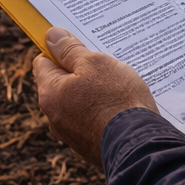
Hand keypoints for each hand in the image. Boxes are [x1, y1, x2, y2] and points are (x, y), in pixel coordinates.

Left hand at [33, 28, 156, 170]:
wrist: (140, 146)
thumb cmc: (117, 100)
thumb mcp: (95, 63)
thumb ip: (70, 50)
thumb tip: (52, 36)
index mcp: (50, 94)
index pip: (43, 62)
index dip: (60, 51)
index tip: (78, 47)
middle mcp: (54, 118)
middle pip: (61, 84)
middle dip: (80, 73)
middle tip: (104, 68)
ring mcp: (72, 136)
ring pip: (78, 104)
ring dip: (92, 94)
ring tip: (117, 90)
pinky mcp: (90, 148)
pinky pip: (92, 122)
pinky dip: (102, 114)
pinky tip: (121, 110)